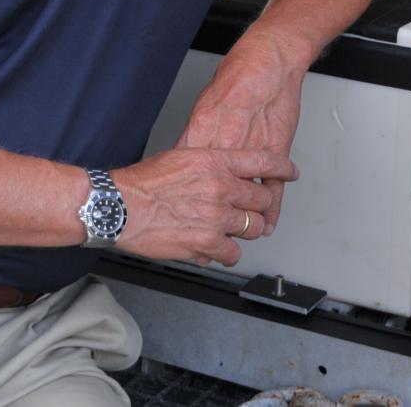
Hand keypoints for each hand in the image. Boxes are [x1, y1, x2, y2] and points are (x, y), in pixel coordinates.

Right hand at [113, 146, 297, 265]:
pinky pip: (232, 253)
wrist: (120, 206)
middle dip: (259, 206)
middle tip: (252, 209)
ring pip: (252, 228)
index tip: (290, 172)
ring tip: (229, 229)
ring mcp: (215, 217)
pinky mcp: (207, 243)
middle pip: (262, 199)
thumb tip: (220, 169)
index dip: (282, 168)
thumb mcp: (178, 157)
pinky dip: (225, 253)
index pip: (262, 162)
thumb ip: (205, 163)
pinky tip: (214, 248)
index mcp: (213, 161)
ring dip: (244, 230)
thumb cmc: (142, 183)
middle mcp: (219, 187)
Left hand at [174, 35, 303, 235]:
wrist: (268, 61)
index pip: (186, 168)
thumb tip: (181, 152)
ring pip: (243, 193)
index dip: (179, 191)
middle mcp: (226, 141)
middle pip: (211, 187)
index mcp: (204, 127)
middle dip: (205, 211)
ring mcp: (252, 149)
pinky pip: (273, 188)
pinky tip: (265, 224)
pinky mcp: (276, 151)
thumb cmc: (237, 78)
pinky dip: (270, 209)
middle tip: (202, 230)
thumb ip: (196, 131)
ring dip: (239, 215)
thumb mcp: (205, 103)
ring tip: (234, 233)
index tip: (172, 210)